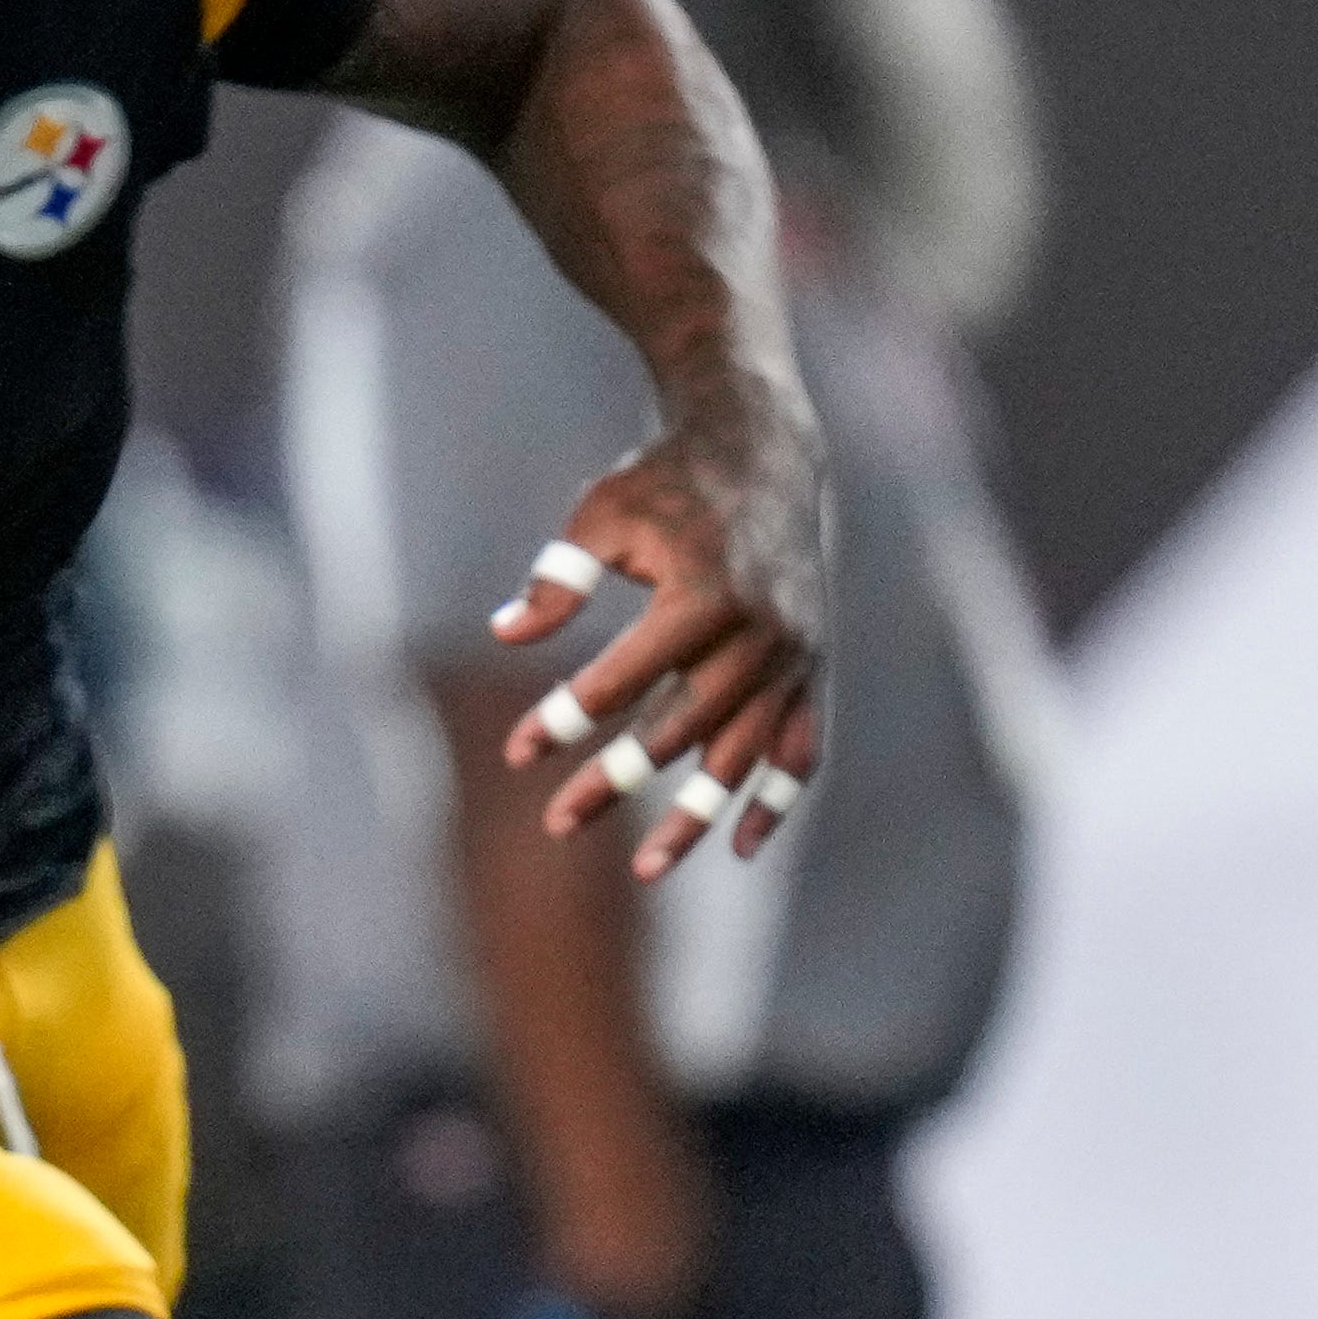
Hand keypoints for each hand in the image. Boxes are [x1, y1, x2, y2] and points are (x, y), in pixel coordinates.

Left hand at [495, 438, 831, 883]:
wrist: (763, 449)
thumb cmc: (666, 480)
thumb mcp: (601, 513)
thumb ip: (558, 578)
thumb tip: (505, 636)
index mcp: (704, 595)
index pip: (622, 681)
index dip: (564, 720)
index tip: (517, 754)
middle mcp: (758, 634)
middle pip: (678, 729)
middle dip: (616, 780)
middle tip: (557, 824)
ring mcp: (793, 655)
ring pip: (742, 755)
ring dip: (696, 816)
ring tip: (646, 870)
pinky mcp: (812, 664)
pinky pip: (801, 746)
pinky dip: (777, 797)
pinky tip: (742, 846)